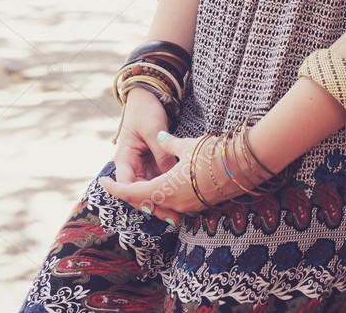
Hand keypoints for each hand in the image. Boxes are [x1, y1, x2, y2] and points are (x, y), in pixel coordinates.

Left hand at [100, 130, 231, 217]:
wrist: (242, 167)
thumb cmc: (211, 154)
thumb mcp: (186, 145)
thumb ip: (169, 145)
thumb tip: (162, 140)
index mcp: (165, 188)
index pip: (132, 193)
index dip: (116, 189)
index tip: (103, 183)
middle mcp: (174, 202)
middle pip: (144, 203)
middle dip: (131, 194)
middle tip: (120, 183)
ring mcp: (188, 206)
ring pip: (159, 206)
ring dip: (147, 197)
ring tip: (139, 184)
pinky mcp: (199, 205)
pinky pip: (174, 205)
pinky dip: (163, 198)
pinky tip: (163, 186)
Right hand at [110, 88, 181, 225]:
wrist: (148, 95)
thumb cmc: (145, 110)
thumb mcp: (153, 129)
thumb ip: (161, 152)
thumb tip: (171, 174)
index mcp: (125, 157)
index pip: (126, 184)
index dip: (136, 198)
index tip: (152, 208)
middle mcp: (132, 166)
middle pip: (139, 192)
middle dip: (154, 204)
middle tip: (172, 216)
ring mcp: (144, 166)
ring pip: (151, 189)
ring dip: (163, 200)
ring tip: (180, 213)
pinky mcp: (154, 164)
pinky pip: (160, 181)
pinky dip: (168, 189)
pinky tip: (182, 198)